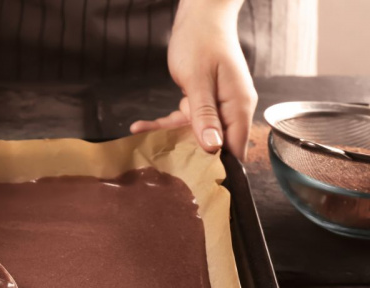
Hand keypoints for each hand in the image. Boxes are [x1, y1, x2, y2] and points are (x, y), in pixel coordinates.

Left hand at [130, 0, 257, 158]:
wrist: (199, 17)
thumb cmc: (201, 43)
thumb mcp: (199, 80)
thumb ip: (205, 115)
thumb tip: (213, 147)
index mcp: (238, 107)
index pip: (234, 148)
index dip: (216, 166)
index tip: (193, 179)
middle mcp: (230, 110)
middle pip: (213, 146)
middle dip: (187, 157)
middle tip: (159, 167)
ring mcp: (216, 107)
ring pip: (193, 134)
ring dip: (168, 138)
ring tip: (142, 144)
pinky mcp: (201, 103)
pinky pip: (183, 120)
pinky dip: (163, 124)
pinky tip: (140, 127)